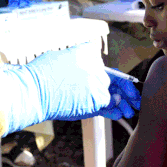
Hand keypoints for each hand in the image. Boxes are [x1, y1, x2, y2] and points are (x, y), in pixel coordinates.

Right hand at [1, 42, 140, 134]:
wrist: (34, 91)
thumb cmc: (40, 77)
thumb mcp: (59, 59)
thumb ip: (76, 62)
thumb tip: (83, 71)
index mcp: (86, 51)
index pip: (102, 64)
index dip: (111, 76)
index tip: (118, 83)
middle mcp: (95, 64)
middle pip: (111, 79)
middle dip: (121, 90)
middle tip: (132, 99)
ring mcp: (97, 80)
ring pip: (111, 93)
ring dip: (122, 102)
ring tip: (130, 109)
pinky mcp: (97, 97)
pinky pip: (109, 105)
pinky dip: (114, 111)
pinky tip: (119, 114)